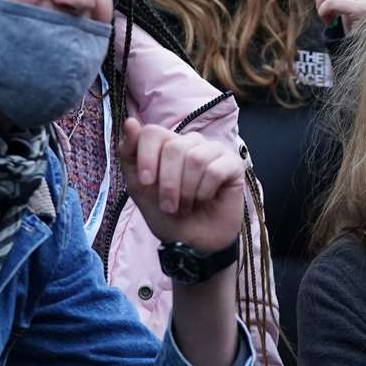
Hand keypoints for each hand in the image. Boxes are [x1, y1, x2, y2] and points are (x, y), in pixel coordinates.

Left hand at [120, 118, 248, 253]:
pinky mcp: (234, 165)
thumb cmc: (166, 215)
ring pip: (195, 158)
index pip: (153, 132)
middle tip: (169, 205)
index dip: (146, 157)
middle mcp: (191, 143)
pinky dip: (205, 191)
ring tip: (187, 205)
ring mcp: (214, 151)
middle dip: (168, 183)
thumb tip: (130, 122)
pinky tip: (206, 199)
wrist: (192, 243)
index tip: (146, 183)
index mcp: (167, 144)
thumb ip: (130, 156)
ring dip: (187, 190)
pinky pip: (215, 170)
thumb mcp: (139, 188)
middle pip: (174, 147)